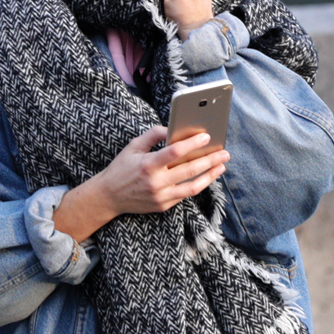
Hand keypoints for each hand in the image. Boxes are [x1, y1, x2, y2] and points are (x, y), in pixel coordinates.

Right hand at [52, 126, 229, 241]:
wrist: (108, 197)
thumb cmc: (121, 168)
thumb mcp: (133, 146)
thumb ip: (153, 135)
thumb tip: (172, 128)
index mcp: (148, 165)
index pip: (175, 152)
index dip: (192, 143)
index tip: (206, 136)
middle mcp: (156, 182)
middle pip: (189, 170)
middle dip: (210, 160)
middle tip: (224, 152)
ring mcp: (161, 196)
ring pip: (192, 187)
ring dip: (210, 175)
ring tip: (222, 166)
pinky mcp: (163, 206)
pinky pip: (185, 194)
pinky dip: (198, 184)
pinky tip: (207, 176)